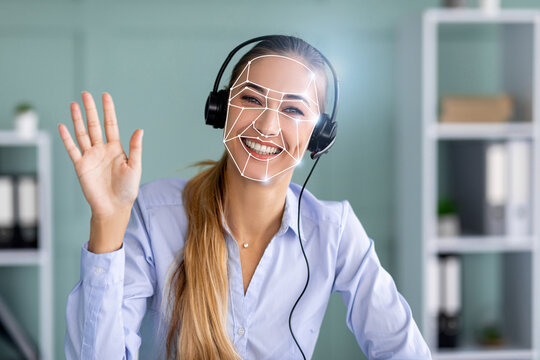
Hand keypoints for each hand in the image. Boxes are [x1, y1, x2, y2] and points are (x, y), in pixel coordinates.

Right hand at [58, 91, 143, 218]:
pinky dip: (67, 138)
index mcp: (116, 149)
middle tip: (85, 94)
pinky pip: (72, 149)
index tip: (105, 96)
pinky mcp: (80, 166)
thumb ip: (135, 148)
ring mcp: (90, 157)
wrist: (114, 207)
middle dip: (90, 109)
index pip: (111, 124)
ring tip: (74, 104)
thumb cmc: (127, 189)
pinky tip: (63, 126)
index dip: (108, 110)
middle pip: (95, 125)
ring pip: (82, 134)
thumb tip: (139, 129)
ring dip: (77, 119)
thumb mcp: (135, 166)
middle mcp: (102, 150)